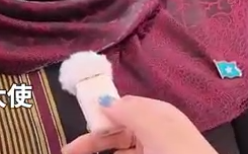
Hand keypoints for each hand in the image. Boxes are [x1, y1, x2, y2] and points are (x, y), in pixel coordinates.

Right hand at [62, 95, 218, 153]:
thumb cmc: (179, 152)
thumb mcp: (156, 126)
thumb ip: (129, 110)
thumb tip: (104, 100)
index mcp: (156, 115)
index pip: (122, 108)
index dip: (100, 113)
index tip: (79, 120)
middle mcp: (153, 134)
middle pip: (116, 133)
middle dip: (92, 140)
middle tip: (68, 150)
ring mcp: (153, 152)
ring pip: (120, 151)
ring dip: (101, 151)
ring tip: (77, 153)